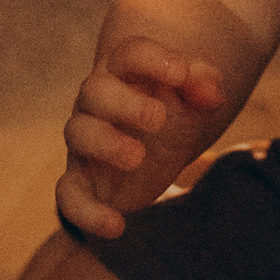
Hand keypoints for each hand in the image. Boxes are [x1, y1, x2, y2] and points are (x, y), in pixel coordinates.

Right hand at [55, 26, 224, 239]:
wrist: (156, 149)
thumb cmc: (174, 113)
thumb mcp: (195, 97)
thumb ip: (204, 84)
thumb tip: (210, 94)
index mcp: (126, 72)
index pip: (130, 53)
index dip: (153, 58)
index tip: (181, 72)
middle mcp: (98, 102)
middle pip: (95, 90)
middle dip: (124, 103)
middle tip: (159, 119)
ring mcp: (86, 141)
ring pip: (77, 133)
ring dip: (105, 144)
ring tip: (138, 158)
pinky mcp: (82, 181)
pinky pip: (68, 195)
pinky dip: (86, 212)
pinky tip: (117, 226)